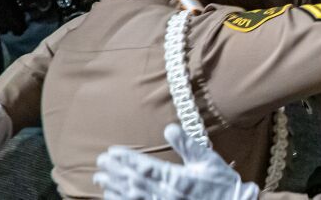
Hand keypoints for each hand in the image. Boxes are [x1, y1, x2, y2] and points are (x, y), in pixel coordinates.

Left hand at [94, 124, 258, 199]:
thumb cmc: (220, 183)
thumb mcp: (207, 160)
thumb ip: (187, 144)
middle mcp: (165, 193)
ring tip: (100, 179)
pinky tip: (112, 196)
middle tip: (100, 162)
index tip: (111, 152)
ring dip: (114, 187)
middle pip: (133, 181)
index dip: (126, 159)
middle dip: (115, 171)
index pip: (144, 166)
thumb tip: (169, 127)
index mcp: (176, 178)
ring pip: (131, 196)